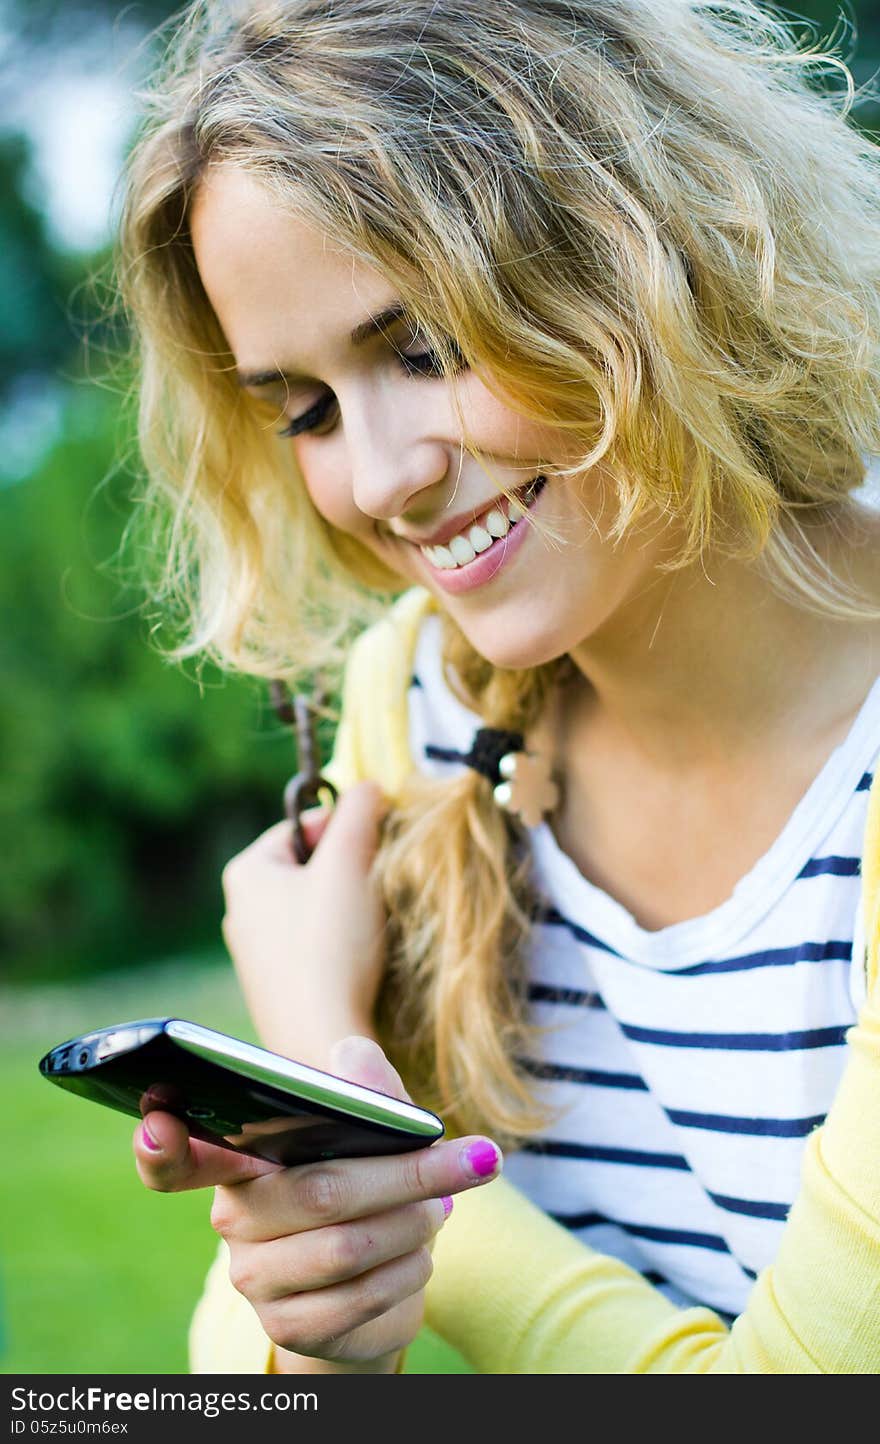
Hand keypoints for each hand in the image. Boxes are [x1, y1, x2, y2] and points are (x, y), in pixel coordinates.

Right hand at [133, 1037, 502, 1371]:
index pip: (177, 1158)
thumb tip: (352, 1054)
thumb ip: (364, 1089)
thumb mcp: (371, 1132)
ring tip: (441, 1207)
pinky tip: (421, 1254)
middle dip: (405, 1174)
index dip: (159, 1145)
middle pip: (318, 1192)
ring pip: (347, 1247)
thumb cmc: (364, 1188)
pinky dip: (409, 1270)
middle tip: (467, 1160)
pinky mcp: (289, 1329)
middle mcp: (233, 1221)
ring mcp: (256, 1280)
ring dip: (413, 1224)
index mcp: (238, 1163)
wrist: (373, 1288)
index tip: (159, 1124)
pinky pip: (360, 1298)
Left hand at [220, 781, 388, 1063]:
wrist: (320, 1043)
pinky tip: (358, 962)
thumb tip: (370, 786)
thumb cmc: (331, 947)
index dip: (344, 827)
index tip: (377, 843)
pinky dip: (339, 945)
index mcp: (246, 872)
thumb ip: (360, 813)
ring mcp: (254, 954)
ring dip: (347, 908)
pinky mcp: (275, 989)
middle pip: (307, 867)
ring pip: (312, 908)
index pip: (300, 824)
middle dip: (347, 870)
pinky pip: (312, 946)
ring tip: (369, 927)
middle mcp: (239, 911)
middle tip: (376, 885)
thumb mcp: (350, 864)